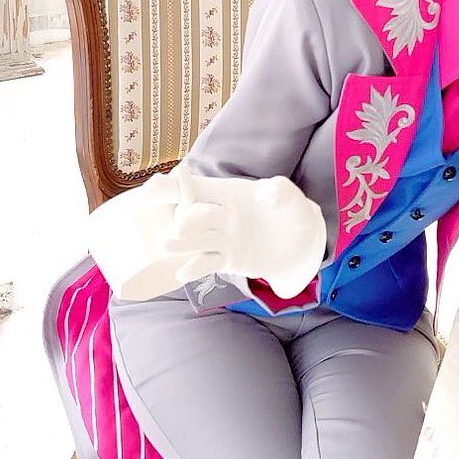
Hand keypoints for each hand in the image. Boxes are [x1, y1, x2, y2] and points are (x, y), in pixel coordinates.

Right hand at [162, 167, 326, 298]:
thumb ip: (281, 193)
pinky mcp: (227, 260)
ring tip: (166, 244)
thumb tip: (266, 191)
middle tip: (176, 226)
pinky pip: (207, 263)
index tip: (154, 187)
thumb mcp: (293, 201)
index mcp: (229, 193)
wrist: (303, 248)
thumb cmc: (294, 215)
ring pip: (195, 240)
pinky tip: (183, 273)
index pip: (197, 187)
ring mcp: (221, 238)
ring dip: (180, 242)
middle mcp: (219, 214)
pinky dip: (195, 268)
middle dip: (182, 219)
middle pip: (192, 215)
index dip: (175, 186)